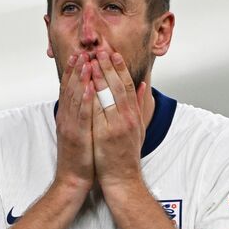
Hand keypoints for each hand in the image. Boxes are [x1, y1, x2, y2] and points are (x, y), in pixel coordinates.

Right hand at [55, 53, 95, 191]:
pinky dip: (84, 99)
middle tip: (82, 51)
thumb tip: (88, 102)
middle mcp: (66, 118)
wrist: (72, 180)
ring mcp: (70, 126)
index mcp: (68, 117)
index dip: (74, 71)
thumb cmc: (81, 158)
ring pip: (75, 97)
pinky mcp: (77, 135)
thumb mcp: (82, 132)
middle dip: (77, 68)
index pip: (70, 89)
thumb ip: (84, 116)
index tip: (80, 55)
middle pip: (70, 88)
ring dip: (80, 78)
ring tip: (86, 61)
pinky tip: (89, 86)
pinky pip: (82, 114)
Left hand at [90, 51, 147, 188]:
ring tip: (91, 60)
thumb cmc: (127, 155)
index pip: (128, 85)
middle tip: (100, 49)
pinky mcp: (105, 135)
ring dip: (99, 76)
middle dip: (108, 66)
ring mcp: (116, 126)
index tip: (113, 53)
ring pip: (107, 96)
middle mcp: (127, 118)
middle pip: (118, 86)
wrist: (122, 179)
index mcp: (133, 115)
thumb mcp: (138, 128)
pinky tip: (86, 84)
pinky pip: (97, 112)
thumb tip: (143, 85)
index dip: (120, 68)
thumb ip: (139, 105)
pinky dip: (92, 96)